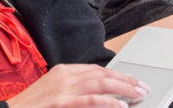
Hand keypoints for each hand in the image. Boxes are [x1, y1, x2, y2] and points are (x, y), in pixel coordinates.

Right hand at [7, 64, 149, 107]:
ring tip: (138, 94)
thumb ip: (73, 90)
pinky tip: (121, 105)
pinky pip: (91, 100)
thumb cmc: (29, 106)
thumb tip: (98, 95)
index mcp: (63, 71)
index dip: (117, 75)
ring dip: (124, 88)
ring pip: (101, 83)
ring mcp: (63, 89)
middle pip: (103, 73)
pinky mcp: (60, 103)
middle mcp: (65, 76)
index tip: (132, 81)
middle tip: (143, 88)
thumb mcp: (52, 92)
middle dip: (126, 80)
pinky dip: (108, 102)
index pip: (97, 69)